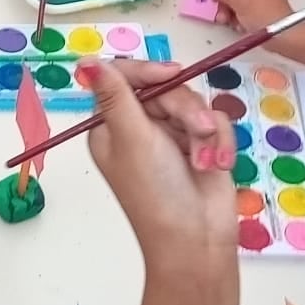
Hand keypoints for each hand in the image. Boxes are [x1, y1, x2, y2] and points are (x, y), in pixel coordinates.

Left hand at [85, 59, 239, 268]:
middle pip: (166, 88)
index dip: (149, 72)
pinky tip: (216, 164)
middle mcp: (140, 129)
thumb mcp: (132, 140)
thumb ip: (116, 96)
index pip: (125, 78)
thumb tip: (85, 62)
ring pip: (195, 103)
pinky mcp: (201, 145)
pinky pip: (216, 122)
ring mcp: (172, 137)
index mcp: (112, 127)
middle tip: (195, 130)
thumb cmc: (157, 194)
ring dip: (204, 131)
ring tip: (203, 161)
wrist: (198, 241)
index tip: (171, 76)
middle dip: (185, 110)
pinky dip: (219, 143)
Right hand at [209, 0, 292, 32]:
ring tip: (226, 19)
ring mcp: (257, 0)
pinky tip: (238, 25)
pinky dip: (235, 17)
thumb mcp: (243, 3)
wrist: (285, 39)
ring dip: (227, 9)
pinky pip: (239, 10)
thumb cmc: (268, 19)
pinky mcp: (255, 13)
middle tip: (220, 6)